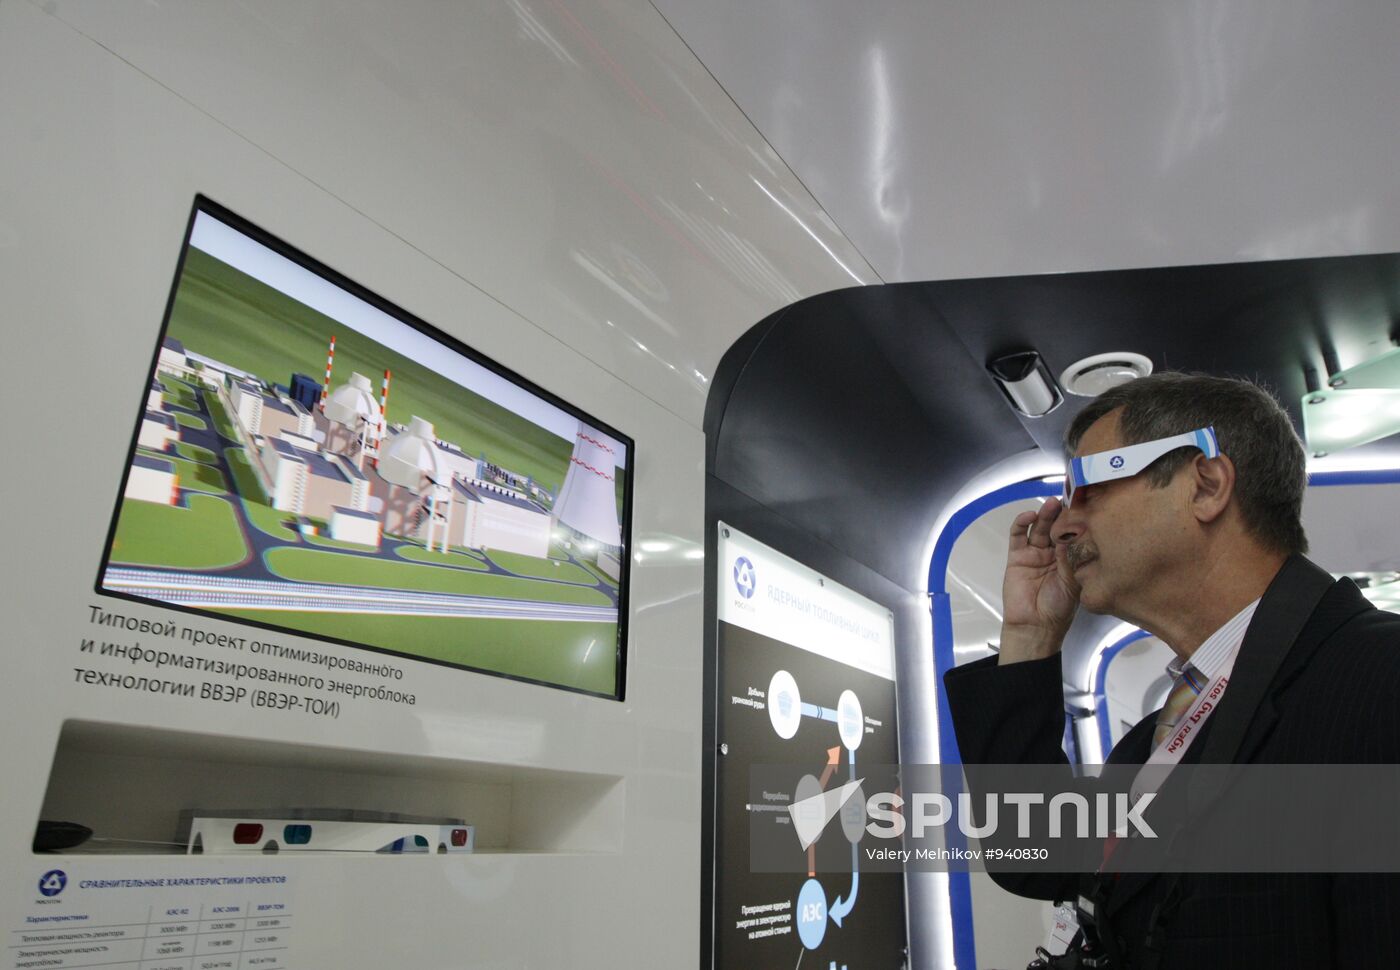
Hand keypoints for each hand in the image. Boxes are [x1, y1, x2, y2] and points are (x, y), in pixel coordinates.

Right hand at [998, 498, 1079, 664]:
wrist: (1036, 626)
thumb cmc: (1058, 609)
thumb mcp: (1073, 580)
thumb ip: (1072, 556)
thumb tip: (1073, 532)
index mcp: (1071, 558)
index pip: (1075, 533)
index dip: (1078, 519)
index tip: (1085, 504)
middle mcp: (1054, 553)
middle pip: (1057, 526)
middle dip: (1062, 512)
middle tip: (1068, 499)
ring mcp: (1035, 553)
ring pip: (1040, 528)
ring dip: (1045, 514)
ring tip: (1051, 504)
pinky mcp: (1017, 556)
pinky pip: (1018, 536)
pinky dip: (1022, 523)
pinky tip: (1030, 516)